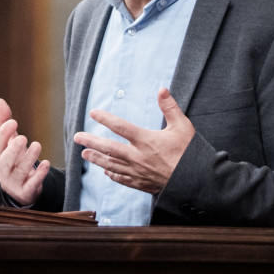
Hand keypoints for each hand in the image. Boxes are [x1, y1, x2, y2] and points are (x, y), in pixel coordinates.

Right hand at [0, 98, 49, 206]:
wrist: (19, 188)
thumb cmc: (13, 159)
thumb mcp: (8, 141)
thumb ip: (4, 122)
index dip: (3, 134)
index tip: (14, 122)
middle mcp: (2, 170)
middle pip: (5, 161)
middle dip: (13, 150)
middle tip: (23, 138)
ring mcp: (14, 182)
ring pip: (19, 172)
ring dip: (29, 159)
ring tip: (37, 145)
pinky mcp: (27, 191)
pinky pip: (32, 184)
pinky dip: (39, 175)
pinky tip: (46, 164)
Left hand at [74, 87, 194, 193]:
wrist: (196, 181)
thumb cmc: (190, 152)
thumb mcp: (182, 126)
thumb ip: (170, 107)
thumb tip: (162, 89)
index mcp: (146, 141)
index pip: (120, 127)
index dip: (105, 119)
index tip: (93, 113)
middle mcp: (138, 157)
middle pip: (109, 148)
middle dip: (91, 141)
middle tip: (77, 137)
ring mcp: (138, 172)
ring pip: (111, 164)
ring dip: (96, 158)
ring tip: (84, 154)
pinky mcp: (141, 183)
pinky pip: (122, 179)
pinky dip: (112, 174)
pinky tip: (105, 171)